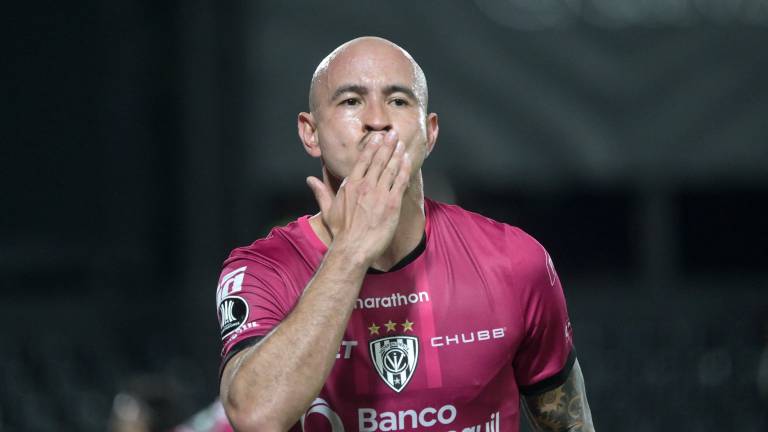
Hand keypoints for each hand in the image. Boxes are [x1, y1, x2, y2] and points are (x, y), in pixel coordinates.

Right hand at [306, 130, 411, 264]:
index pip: (363, 160)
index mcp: (350, 185)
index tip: (377, 137)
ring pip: (390, 168)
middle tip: (393, 133)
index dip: (371, 147)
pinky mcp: (391, 204)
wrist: (353, 248)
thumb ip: (320, 191)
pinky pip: (400, 182)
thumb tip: (309, 180)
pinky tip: (408, 160)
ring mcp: (379, 194)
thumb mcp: (328, 209)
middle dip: (387, 144)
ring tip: (401, 143)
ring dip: (397, 154)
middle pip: (378, 160)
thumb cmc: (341, 232)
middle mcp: (365, 186)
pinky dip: (404, 170)